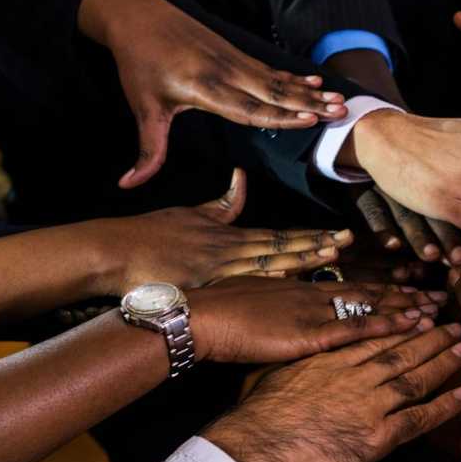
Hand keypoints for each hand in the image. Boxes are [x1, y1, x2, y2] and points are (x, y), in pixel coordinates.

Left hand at [76, 0, 347, 187]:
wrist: (137, 14)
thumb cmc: (139, 65)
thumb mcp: (143, 108)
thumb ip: (148, 150)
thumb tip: (129, 184)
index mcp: (204, 88)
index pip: (249, 108)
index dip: (281, 117)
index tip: (310, 120)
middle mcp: (226, 72)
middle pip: (274, 93)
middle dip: (309, 104)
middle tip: (341, 111)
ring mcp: (233, 60)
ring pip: (278, 81)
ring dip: (310, 92)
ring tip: (340, 100)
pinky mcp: (235, 54)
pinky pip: (270, 70)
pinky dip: (295, 79)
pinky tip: (315, 83)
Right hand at [91, 169, 351, 291]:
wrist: (110, 252)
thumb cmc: (145, 237)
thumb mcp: (189, 215)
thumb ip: (220, 205)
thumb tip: (241, 177)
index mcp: (227, 236)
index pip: (277, 238)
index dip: (309, 238)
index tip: (337, 237)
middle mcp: (228, 250)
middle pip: (281, 248)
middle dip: (317, 246)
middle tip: (350, 242)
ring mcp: (217, 267)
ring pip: (267, 262)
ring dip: (301, 260)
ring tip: (333, 256)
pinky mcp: (203, 283)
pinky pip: (242, 284)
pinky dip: (268, 282)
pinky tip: (291, 281)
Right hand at [186, 276, 446, 363]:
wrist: (201, 317)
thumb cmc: (219, 313)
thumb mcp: (253, 304)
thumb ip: (276, 307)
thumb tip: (284, 314)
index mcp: (300, 289)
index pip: (350, 287)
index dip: (382, 288)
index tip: (408, 286)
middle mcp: (314, 295)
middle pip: (369, 293)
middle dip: (404, 295)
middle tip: (437, 295)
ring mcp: (315, 312)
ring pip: (371, 306)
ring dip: (405, 308)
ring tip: (436, 309)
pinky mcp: (311, 333)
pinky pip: (356, 327)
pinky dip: (386, 324)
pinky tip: (411, 324)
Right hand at [201, 324, 460, 461]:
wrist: (258, 446)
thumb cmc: (257, 416)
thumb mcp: (270, 375)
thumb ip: (295, 366)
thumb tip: (299, 364)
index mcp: (329, 360)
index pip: (372, 338)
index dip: (399, 327)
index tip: (419, 316)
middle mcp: (355, 376)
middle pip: (401, 352)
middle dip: (430, 338)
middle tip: (454, 326)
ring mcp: (369, 404)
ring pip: (415, 378)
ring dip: (444, 363)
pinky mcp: (378, 436)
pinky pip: (418, 418)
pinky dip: (443, 407)